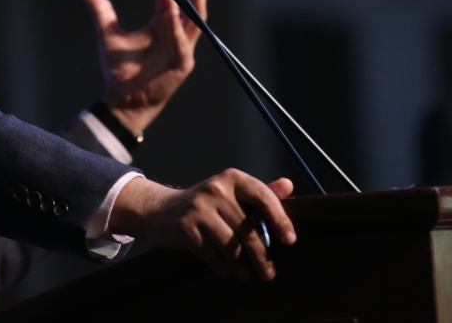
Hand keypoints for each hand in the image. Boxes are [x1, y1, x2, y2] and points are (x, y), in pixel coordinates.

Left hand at [84, 0, 209, 134]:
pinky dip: (176, 28)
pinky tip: (170, 12)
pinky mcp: (181, 64)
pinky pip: (181, 43)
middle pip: (191, 0)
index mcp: (163, 24)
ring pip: (194, 17)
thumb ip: (103, 14)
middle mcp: (177, 32)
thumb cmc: (121, 71)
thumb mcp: (109, 36)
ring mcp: (182, 48)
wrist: (124, 100)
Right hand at [109, 170, 296, 280]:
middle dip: (261, 255)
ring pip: (230, 245)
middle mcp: (216, 189)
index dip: (279, 219)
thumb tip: (289, 186)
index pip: (263, 197)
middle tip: (269, 272)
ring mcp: (199, 208)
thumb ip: (261, 191)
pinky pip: (211, 254)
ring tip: (247, 274)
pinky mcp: (185, 227)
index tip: (290, 240)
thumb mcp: (232, 192)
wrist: (161, 209)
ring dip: (241, 265)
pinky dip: (222, 267)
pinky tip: (227, 272)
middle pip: (247, 228)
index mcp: (233, 178)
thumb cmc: (205, 203)